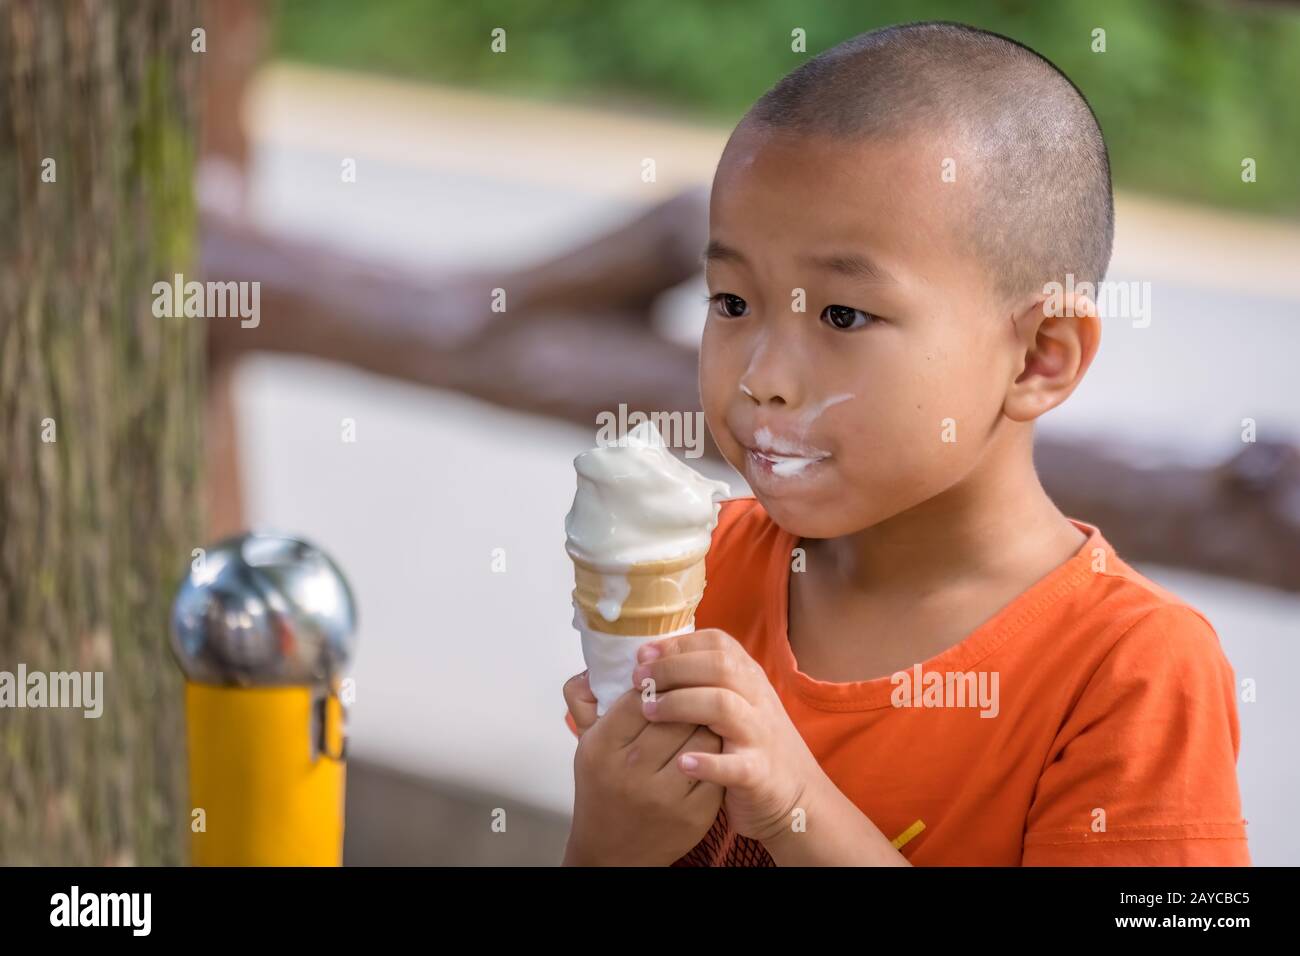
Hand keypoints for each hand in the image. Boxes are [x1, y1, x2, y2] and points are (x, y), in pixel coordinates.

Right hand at [561, 676, 723, 865]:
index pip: (640, 696)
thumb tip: (594, 664)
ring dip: (707, 720)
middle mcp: (631, 771)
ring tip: (706, 713)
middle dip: (687, 696)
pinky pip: (716, 765)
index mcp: (602, 748)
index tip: (662, 678)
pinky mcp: (694, 813)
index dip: (656, 681)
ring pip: (701, 735)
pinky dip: (718, 751)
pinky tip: (712, 745)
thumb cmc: (602, 790)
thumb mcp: (585, 745)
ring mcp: (665, 795)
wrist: (612, 852)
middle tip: (693, 688)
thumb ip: (584, 700)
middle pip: (676, 712)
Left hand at [631, 628, 825, 846]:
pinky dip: (707, 763)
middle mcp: (757, 699)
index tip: (642, 654)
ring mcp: (760, 735)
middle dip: (672, 668)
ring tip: (649, 713)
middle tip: (637, 680)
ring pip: (723, 705)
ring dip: (681, 704)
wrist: (798, 797)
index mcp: (749, 678)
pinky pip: (735, 765)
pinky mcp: (759, 773)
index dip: (677, 644)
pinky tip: (680, 763)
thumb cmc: (751, 745)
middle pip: (717, 666)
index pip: (717, 643)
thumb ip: (704, 681)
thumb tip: (649, 659)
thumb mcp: (735, 703)